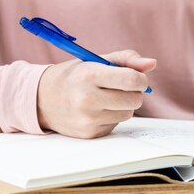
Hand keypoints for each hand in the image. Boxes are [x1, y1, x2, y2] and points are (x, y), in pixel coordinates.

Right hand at [37, 49, 155, 138]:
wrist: (41, 99)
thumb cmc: (73, 76)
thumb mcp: (93, 60)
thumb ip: (125, 59)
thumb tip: (152, 64)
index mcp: (88, 75)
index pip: (132, 80)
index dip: (141, 79)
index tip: (136, 77)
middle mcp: (87, 99)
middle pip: (135, 100)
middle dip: (133, 92)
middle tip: (119, 87)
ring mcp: (88, 119)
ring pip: (128, 113)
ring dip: (123, 105)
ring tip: (104, 98)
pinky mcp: (90, 133)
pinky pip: (116, 124)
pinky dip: (111, 116)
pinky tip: (96, 110)